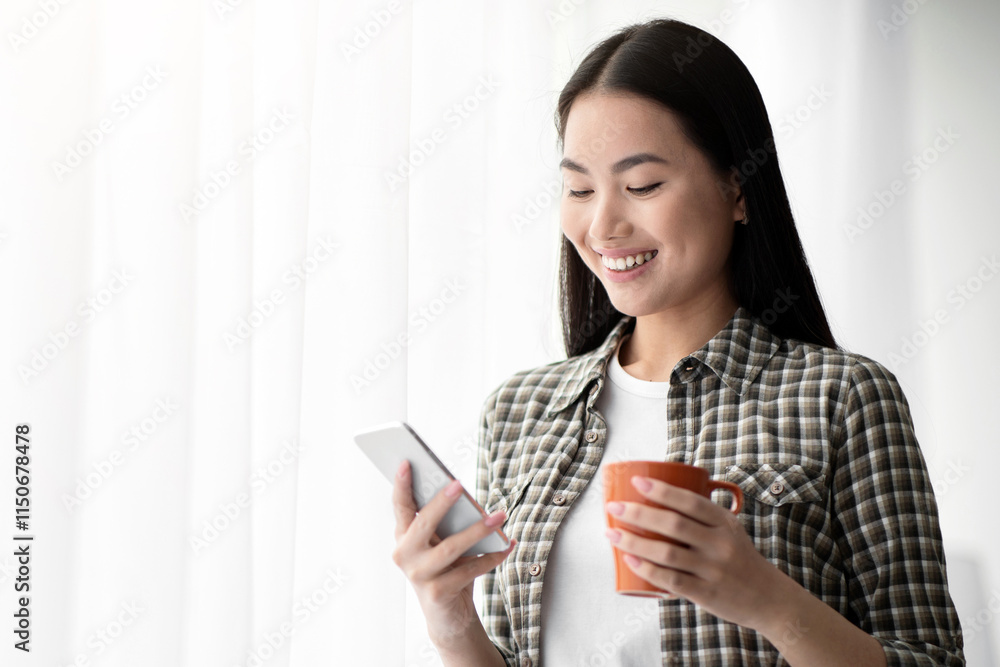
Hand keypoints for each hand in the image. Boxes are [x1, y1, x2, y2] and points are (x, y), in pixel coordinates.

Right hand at [391, 460, 515, 648]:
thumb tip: (465, 499)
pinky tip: (507, 545)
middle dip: (441, 502)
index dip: (402, 485)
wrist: (447, 617)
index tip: (408, 463)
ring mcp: (419, 576)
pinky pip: (470, 570)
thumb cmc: (445, 570)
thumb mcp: (440, 544)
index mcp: (403, 538)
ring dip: (477, 530)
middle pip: (423, 524)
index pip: (400, 507)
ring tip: (499, 516)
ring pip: (450, 548)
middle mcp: (405, 556)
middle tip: (458, 484)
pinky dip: (492, 556)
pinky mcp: (438, 593)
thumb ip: (445, 524)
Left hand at [603, 475, 782, 630]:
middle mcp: (720, 544)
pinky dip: (648, 569)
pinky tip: (629, 560)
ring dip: (634, 541)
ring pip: (667, 552)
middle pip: (673, 524)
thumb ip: (702, 516)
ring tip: (612, 533)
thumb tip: (660, 495)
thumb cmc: (740, 560)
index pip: (691, 501)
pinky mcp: (706, 593)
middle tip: (614, 507)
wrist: (770, 600)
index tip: (636, 481)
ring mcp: (712, 570)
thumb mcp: (730, 530)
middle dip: (638, 512)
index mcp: (724, 523)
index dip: (662, 490)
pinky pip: (671, 580)